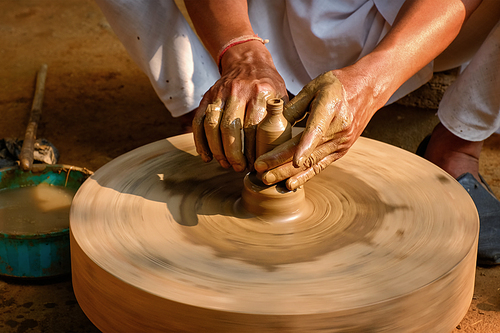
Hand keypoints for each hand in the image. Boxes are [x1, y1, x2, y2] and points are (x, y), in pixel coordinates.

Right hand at [192, 42, 287, 171]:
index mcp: (261, 92)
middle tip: (239, 168)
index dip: (253, 150)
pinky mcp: (208, 96)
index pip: (254, 127)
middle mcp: (238, 91)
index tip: (256, 164)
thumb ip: (283, 117)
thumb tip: (287, 147)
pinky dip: (200, 141)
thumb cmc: (268, 84)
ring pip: (213, 126)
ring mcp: (220, 93)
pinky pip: (200, 121)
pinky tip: (207, 156)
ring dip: (217, 150)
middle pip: (231, 128)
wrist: (247, 60)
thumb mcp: (281, 95)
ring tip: (225, 164)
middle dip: (233, 153)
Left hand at [254, 70, 376, 189]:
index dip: (305, 146)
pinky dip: (304, 176)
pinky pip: (320, 166)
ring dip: (288, 172)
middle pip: (308, 151)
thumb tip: (273, 123)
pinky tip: (289, 184)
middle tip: (260, 169)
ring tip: (267, 179)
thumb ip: (294, 106)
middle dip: (281, 162)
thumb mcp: (314, 86)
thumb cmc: (336, 86)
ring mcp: (341, 143)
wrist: (367, 91)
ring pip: (311, 162)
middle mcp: (339, 129)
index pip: (316, 129)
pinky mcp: (341, 151)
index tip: (294, 160)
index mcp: (330, 108)